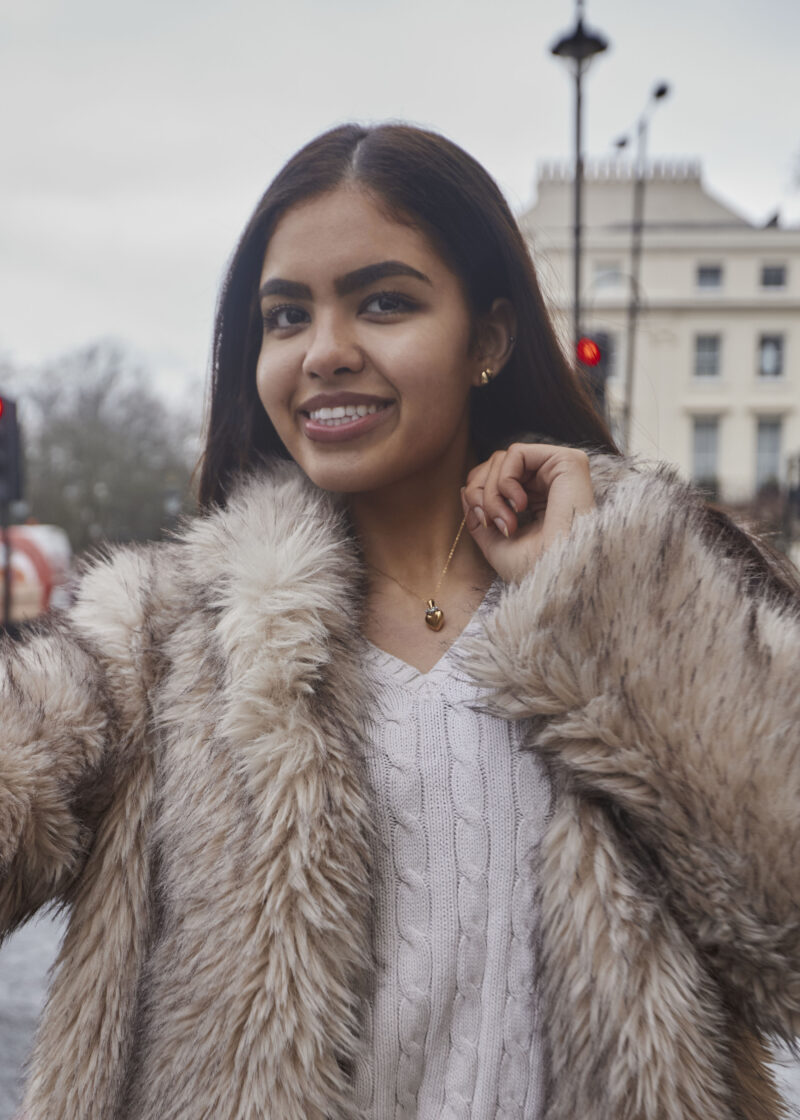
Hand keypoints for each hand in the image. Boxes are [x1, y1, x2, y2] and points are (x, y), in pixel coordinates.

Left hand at [461, 443, 595, 582]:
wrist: (559, 577)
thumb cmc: (533, 569)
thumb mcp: (495, 543)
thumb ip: (480, 516)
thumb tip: (465, 489)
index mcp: (538, 500)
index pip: (495, 479)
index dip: (477, 496)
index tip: (484, 524)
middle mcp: (550, 482)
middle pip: (494, 464)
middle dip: (480, 493)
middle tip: (490, 523)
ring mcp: (559, 470)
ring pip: (501, 459)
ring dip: (492, 492)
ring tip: (508, 522)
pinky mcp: (567, 461)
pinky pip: (516, 453)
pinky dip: (505, 479)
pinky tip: (520, 505)